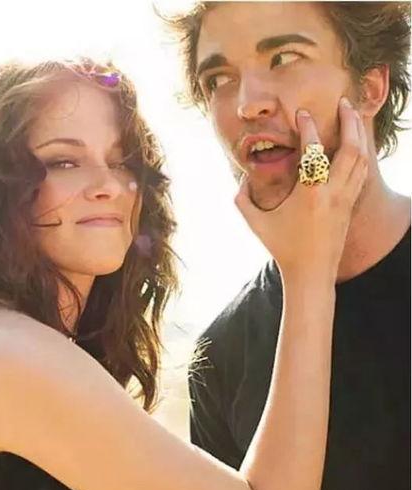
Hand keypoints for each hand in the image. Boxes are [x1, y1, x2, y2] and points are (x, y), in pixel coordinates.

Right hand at [235, 97, 367, 283]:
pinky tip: (356, 145)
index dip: (308, 127)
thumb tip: (240, 179)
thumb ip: (242, 199)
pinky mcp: (350, 206)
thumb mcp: (255, 223)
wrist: (311, 274)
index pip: (313, 150)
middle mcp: (332, 193)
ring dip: (360, 134)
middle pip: (351, 148)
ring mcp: (345, 200)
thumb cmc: (282, 248)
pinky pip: (361, 173)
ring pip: (361, 159)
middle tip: (344, 102)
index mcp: (309, 194)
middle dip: (350, 121)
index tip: (302, 113)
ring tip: (353, 117)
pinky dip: (361, 154)